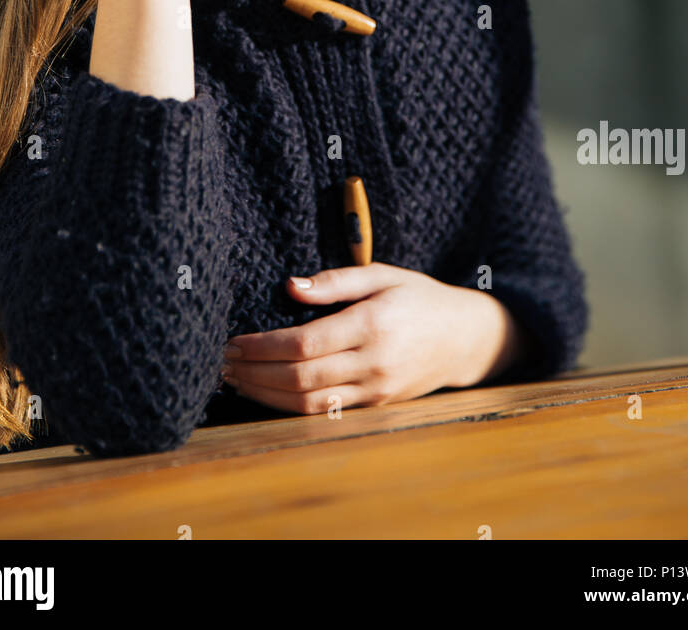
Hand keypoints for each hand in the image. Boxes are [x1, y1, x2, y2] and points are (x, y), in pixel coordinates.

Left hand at [219, 264, 524, 413]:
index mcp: (372, 324)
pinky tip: (267, 394)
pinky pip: (326, 413)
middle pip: (301, 378)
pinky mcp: (375, 406)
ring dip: (266, 395)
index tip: (235, 341)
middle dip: (256, 373)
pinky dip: (291, 407)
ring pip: (309, 403)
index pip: (305, 343)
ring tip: (236, 380)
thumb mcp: (382, 274)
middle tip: (223, 363)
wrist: (465, 338)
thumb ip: (336, 280)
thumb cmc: (418, 297)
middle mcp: (374, 363)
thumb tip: (290, 285)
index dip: (264, 346)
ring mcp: (375, 390)